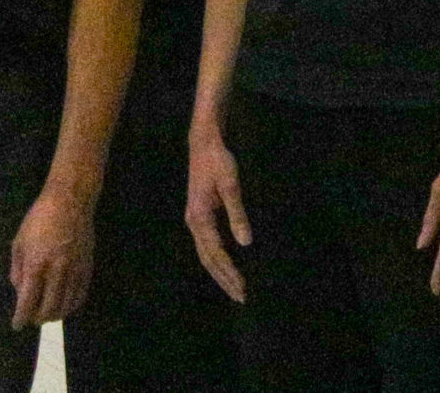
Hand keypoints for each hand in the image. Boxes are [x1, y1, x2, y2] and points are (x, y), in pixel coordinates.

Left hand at [9, 182, 96, 327]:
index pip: (28, 302)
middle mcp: (57, 271)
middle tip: (31, 319)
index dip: (21, 318)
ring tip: (47, 315)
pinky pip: (80, 295)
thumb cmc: (39, 219)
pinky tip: (64, 306)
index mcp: (36, 264)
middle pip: (48, 309)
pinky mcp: (87, 267)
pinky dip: (71, 305)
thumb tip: (20, 292)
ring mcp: (75, 270)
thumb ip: (18, 270)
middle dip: (37, 319)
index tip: (17, 325)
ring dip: (55, 315)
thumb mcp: (19, 242)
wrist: (70, 201)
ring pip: (66, 305)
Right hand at [185, 131, 251, 303]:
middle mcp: (194, 223)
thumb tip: (245, 242)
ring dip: (220, 272)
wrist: (203, 143)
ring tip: (235, 288)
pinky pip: (208, 245)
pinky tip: (227, 266)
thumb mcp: (230, 185)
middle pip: (208, 260)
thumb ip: (237, 214)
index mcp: (199, 218)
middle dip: (224, 279)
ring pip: (206, 254)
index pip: (216, 253)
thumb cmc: (218, 161)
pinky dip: (217, 259)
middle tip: (241, 297)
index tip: (242, 287)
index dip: (229, 272)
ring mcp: (195, 220)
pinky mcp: (200, 216)